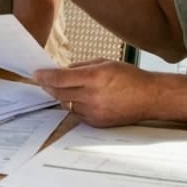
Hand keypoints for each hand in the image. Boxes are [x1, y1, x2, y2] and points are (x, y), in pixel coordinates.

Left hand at [33, 59, 155, 126]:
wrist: (149, 98)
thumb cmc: (129, 77)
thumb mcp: (104, 63)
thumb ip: (80, 67)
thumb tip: (61, 71)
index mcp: (95, 77)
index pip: (60, 78)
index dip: (45, 76)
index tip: (36, 74)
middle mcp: (93, 96)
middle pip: (59, 93)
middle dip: (49, 86)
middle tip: (43, 80)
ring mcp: (94, 112)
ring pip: (66, 104)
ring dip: (63, 96)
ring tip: (71, 88)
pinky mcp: (97, 123)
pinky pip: (77, 114)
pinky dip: (75, 105)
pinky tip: (83, 99)